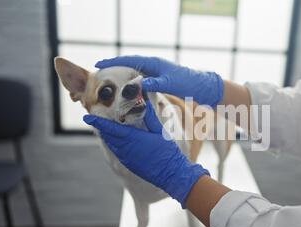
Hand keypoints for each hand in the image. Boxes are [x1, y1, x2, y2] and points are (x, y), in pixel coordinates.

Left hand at [83, 101, 209, 207]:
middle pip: (108, 135)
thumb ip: (150, 115)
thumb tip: (145, 100)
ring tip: (106, 127)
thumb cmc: (168, 152)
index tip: (87, 117)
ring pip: (112, 144)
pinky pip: (117, 152)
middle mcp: (125, 149)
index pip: (110, 128)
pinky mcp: (129, 164)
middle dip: (102, 127)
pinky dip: (115, 144)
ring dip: (108, 135)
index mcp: (132, 138)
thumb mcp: (160, 131)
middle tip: (96, 118)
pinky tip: (119, 140)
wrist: (171, 174)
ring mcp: (126, 158)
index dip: (97, 122)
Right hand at [95, 56, 223, 107]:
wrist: (202, 88)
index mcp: (153, 63)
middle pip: (128, 65)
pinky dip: (130, 84)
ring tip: (107, 84)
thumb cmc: (188, 83)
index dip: (112, 62)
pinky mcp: (158, 81)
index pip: (128, 60)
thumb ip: (155, 83)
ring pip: (133, 74)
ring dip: (121, 77)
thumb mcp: (170, 83)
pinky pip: (140, 81)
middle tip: (98, 74)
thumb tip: (139, 84)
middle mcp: (152, 66)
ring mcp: (155, 73)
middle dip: (113, 69)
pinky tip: (125, 91)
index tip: (98, 64)